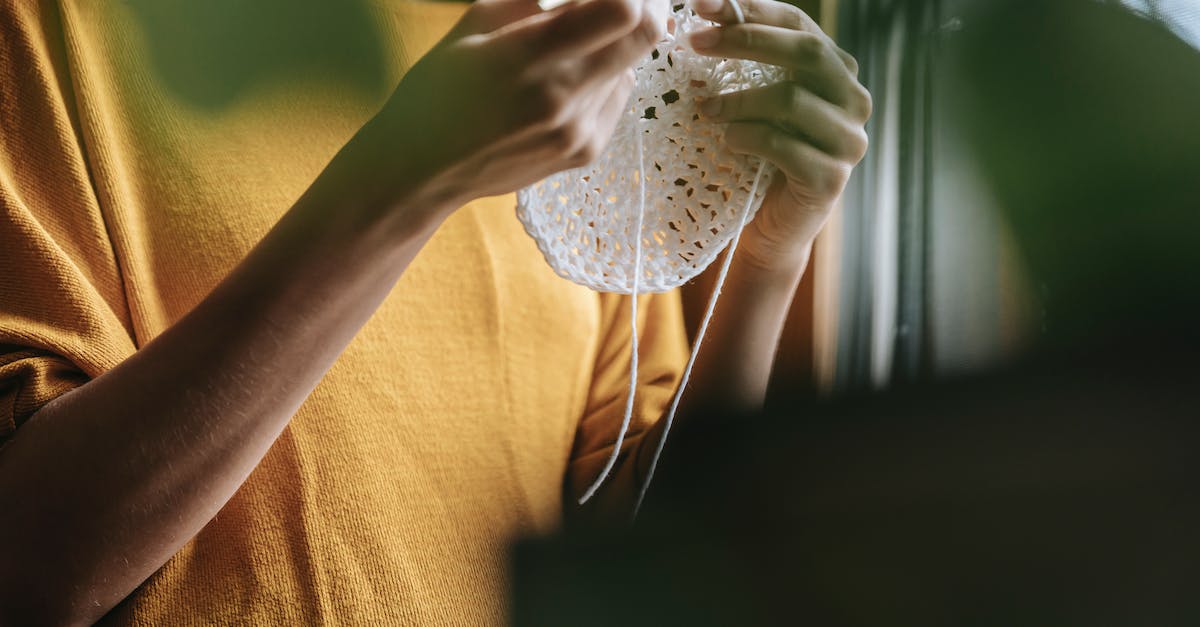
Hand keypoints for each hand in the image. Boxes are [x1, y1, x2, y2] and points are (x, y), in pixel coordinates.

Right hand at [357, 0, 667, 224]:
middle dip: (645, 3)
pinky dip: (605, 77)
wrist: (424, 170)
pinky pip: (616, 97)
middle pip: (645, 35)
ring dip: (616, 43)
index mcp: (529, 57)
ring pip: (631, 65)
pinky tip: (567, 81)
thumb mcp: (472, 25)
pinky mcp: (586, 152)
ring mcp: (579, 130)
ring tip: (574, 45)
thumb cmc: (437, 90)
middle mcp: (563, 97)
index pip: (621, 11)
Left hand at [688, 0, 870, 271]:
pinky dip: (747, 137)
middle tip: (695, 42)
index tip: (701, 4)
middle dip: (744, 41)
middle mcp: (853, 100)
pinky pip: (784, 145)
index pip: (799, 24)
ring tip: (705, 107)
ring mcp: (848, 141)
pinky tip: (726, 140)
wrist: (770, 229)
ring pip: (792, 100)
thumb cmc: (758, 157)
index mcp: (837, 71)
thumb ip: (746, 63)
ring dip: (739, 98)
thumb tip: (705, 18)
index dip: (752, 9)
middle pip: (805, 52)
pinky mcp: (831, 179)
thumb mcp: (754, 102)